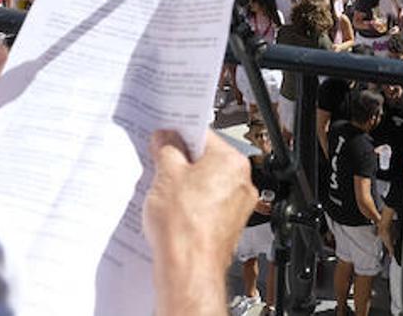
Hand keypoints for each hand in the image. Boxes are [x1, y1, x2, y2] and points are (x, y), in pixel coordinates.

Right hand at [145, 130, 255, 315]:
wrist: (188, 268)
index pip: (203, 135)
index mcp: (232, 162)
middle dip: (182, 162)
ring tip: (165, 192)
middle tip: (160, 165)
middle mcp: (242, 182)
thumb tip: (166, 137)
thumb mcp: (167, 174)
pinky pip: (208, 205)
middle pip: (207, 160)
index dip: (179, 135)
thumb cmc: (184, 226)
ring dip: (186, 184)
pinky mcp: (228, 226)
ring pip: (207, 184)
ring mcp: (237, 207)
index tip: (165, 138)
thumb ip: (166, 148)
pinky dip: (191, 205)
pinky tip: (174, 211)